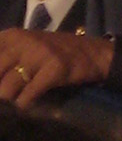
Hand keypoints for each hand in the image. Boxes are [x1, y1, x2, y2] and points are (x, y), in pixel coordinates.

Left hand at [0, 29, 114, 108]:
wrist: (93, 54)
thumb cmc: (54, 52)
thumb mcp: (26, 46)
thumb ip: (4, 57)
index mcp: (12, 36)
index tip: (2, 80)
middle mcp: (23, 42)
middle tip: (8, 96)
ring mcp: (39, 54)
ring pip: (6, 89)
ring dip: (9, 101)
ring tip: (16, 103)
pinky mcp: (53, 69)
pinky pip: (27, 96)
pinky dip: (24, 105)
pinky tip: (29, 104)